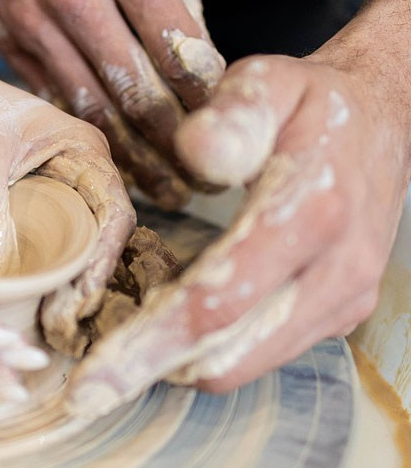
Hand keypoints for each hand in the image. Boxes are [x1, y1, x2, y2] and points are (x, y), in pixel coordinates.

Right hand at [0, 0, 225, 205]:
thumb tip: (201, 56)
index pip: (176, 46)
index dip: (206, 94)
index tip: (226, 120)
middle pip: (135, 89)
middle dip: (175, 141)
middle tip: (205, 178)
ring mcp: (36, 23)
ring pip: (90, 107)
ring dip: (132, 157)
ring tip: (166, 189)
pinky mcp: (10, 42)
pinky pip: (54, 99)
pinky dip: (86, 134)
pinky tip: (115, 160)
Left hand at [0, 16, 135, 347]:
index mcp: (81, 150)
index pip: (111, 213)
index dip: (102, 258)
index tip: (81, 294)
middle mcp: (69, 174)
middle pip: (90, 239)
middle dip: (79, 282)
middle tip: (60, 323)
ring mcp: (39, 196)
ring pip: (59, 251)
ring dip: (52, 286)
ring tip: (42, 323)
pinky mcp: (6, 212)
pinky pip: (23, 253)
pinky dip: (21, 279)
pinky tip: (13, 306)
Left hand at [66, 50, 410, 417]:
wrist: (385, 120)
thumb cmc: (312, 101)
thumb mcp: (270, 81)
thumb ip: (234, 112)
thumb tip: (196, 152)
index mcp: (313, 211)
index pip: (218, 302)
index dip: (147, 346)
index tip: (87, 383)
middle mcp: (337, 271)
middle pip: (226, 354)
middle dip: (150, 372)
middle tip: (85, 386)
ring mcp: (344, 300)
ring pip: (244, 364)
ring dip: (178, 363)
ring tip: (122, 345)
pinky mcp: (341, 314)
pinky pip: (264, 352)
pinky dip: (212, 348)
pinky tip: (173, 322)